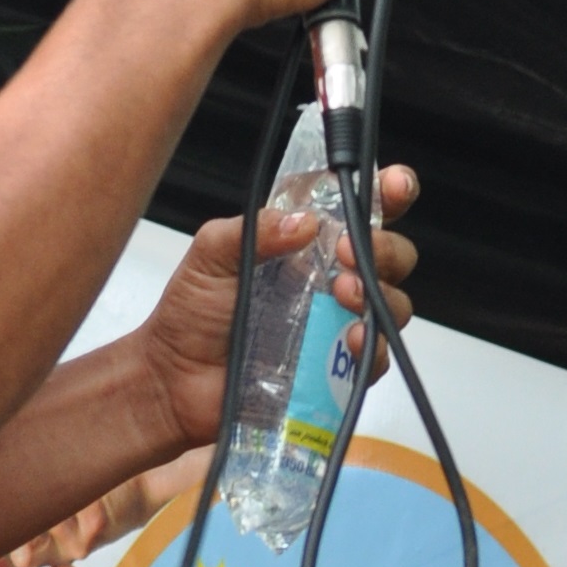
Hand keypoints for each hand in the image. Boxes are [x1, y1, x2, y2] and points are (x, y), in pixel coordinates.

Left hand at [132, 168, 421, 450]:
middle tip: (347, 252)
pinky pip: (376, 357)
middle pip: (391, 255)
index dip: (386, 192)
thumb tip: (304, 221)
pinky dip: (371, 346)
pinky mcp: (337, 372)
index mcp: (305, 243)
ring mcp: (336, 326)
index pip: (359, 209)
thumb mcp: (211, 255)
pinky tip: (348, 338)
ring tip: (344, 294)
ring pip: (392, 303)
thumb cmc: (191, 314)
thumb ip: (253, 229)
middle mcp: (330, 280)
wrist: (174, 382)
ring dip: (379, 293)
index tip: (393, 184)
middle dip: (385, 247)